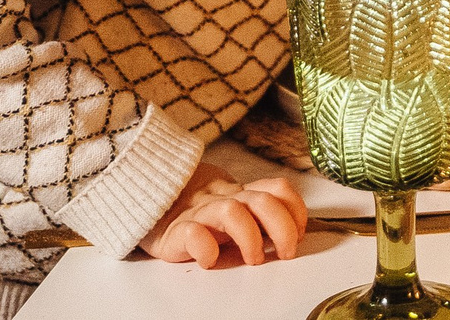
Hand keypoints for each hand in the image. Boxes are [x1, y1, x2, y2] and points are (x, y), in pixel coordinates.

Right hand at [138, 159, 308, 267]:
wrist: (149, 207)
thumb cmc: (197, 215)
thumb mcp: (232, 207)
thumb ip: (258, 214)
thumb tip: (294, 233)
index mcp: (240, 194)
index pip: (277, 189)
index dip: (295, 209)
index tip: (299, 232)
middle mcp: (224, 199)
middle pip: (264, 201)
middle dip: (283, 227)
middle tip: (286, 252)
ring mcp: (199, 213)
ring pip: (233, 212)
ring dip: (251, 238)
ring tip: (254, 259)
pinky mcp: (175, 232)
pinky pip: (193, 234)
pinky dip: (207, 249)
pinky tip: (211, 261)